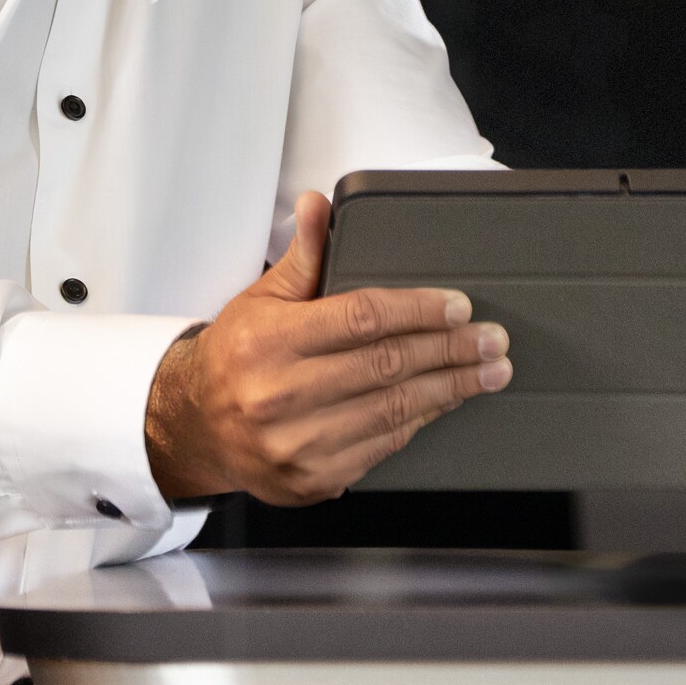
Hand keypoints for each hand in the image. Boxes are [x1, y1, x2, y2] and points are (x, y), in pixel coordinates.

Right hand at [143, 191, 510, 502]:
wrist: (193, 428)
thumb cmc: (234, 357)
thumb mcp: (260, 300)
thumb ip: (302, 256)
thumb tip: (318, 205)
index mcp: (270, 342)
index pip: (361, 318)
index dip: (417, 310)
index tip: (458, 306)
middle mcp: (281, 396)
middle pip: (386, 366)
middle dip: (450, 350)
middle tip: (492, 340)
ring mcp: (297, 444)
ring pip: (392, 410)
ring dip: (450, 389)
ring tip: (488, 372)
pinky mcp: (311, 479)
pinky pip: (381, 446)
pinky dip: (419, 422)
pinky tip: (446, 402)